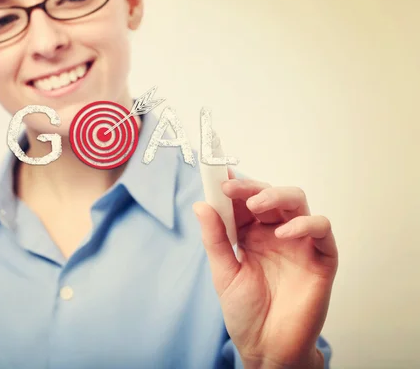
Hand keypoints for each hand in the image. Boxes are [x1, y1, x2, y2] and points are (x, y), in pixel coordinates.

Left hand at [193, 170, 337, 367]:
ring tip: (255, 205)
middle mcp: (275, 233)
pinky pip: (321, 229)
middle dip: (251, 187)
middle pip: (270, 195)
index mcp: (251, 234)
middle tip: (231, 187)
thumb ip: (215, 239)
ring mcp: (299, 243)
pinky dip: (305, 224)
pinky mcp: (321, 257)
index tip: (216, 176)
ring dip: (276, 196)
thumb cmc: (246, 312)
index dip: (232, 187)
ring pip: (296, 202)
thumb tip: (200, 205)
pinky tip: (284, 234)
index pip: (244, 201)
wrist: (267, 347)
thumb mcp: (224, 273)